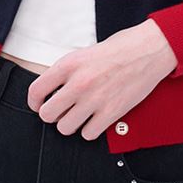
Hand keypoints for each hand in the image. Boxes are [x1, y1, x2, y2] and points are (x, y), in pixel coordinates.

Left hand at [26, 19, 177, 139]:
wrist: (148, 50)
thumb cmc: (119, 48)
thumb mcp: (84, 52)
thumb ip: (66, 72)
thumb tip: (52, 90)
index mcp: (68, 64)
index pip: (36, 91)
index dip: (34, 102)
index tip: (39, 105)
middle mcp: (78, 83)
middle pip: (48, 114)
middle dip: (53, 114)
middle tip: (62, 111)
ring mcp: (95, 99)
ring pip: (65, 128)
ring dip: (71, 124)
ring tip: (80, 115)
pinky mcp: (112, 112)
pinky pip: (88, 134)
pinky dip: (90, 129)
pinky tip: (96, 119)